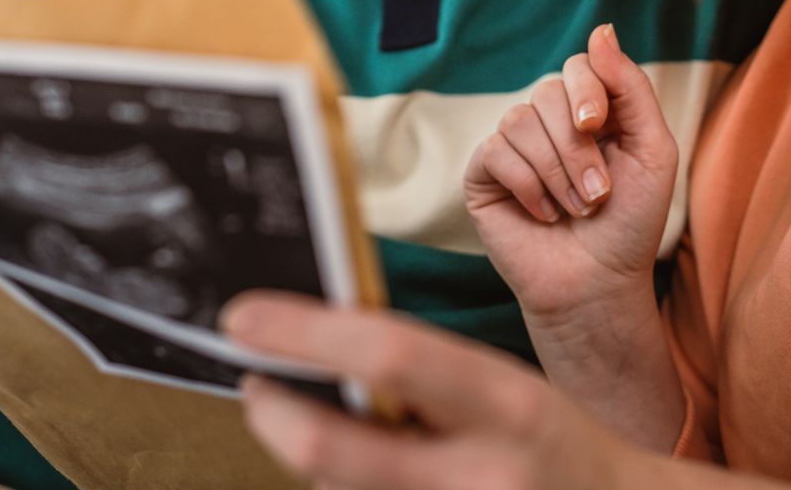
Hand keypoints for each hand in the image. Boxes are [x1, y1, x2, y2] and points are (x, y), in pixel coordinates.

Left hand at [223, 293, 664, 489]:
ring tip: (305, 423)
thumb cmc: (547, 441)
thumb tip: (318, 335)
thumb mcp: (503, 387)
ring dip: (305, 456)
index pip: (393, 355)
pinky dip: (338, 485)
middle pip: (334, 452)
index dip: (306, 333)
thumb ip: (421, 370)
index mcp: (506, 405)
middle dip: (273, 417)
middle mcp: (482, 475)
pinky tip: (346, 466)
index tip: (243, 317)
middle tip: (252, 385)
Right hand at [463, 24, 677, 321]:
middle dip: (578, 148)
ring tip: (576, 209)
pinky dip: (528, 186)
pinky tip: (544, 214)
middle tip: (598, 194)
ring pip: (521, 120)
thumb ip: (631, 87)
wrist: (599, 284)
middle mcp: (548, 122)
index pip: (579, 65)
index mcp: (589, 110)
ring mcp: (513, 146)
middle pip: (549, 92)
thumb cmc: (631, 222)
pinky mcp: (484, 174)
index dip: (587, 89)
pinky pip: (496, 152)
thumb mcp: (652, 149)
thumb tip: (600, 30)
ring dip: (557, 172)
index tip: (598, 125)